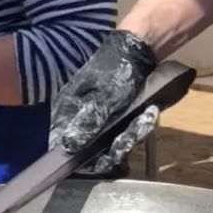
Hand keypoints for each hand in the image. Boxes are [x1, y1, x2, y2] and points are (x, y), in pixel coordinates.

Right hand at [48, 30, 156, 166]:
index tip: (101, 162)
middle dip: (115, 148)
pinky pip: (125, 136)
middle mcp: (80, 120)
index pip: (63, 145)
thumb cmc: (116, 70)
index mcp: (67, 111)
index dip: (80, 160)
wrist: (140, 51)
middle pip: (91, 152)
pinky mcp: (118, 122)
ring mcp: (100, 122)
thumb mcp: (104, 96)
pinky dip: (138, 128)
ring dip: (131, 136)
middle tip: (131, 136)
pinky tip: (149, 114)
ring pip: (112, 145)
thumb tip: (68, 146)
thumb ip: (88, 121)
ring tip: (145, 117)